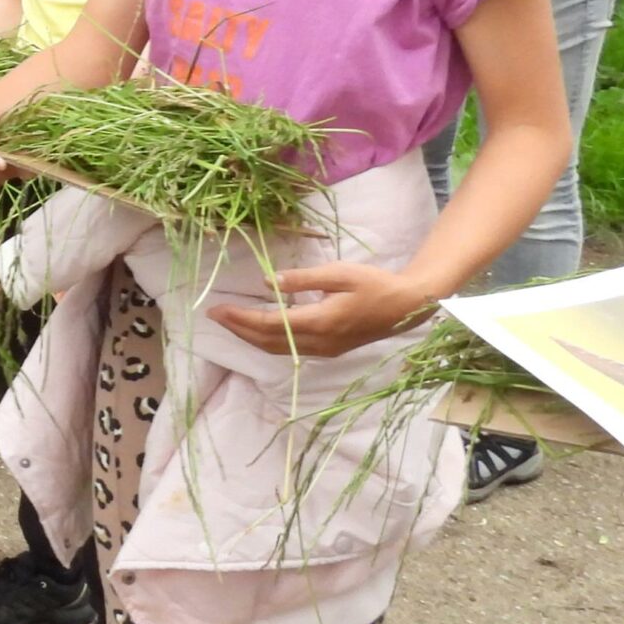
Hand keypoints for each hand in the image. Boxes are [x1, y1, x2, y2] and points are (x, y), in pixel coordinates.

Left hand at [208, 263, 438, 357]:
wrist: (408, 306)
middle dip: (238, 330)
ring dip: (251, 337)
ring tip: (230, 323)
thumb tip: (269, 283)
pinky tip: (259, 329)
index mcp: (320, 322)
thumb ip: (302, 279)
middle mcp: (320, 342)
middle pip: (268, 342)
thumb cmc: (375, 284)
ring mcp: (326, 349)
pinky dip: (269, 341)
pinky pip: (291, 350)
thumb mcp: (339, 273)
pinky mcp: (331, 349)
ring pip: (279, 349)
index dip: (240, 318)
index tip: (217, 309)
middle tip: (214, 316)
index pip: (269, 324)